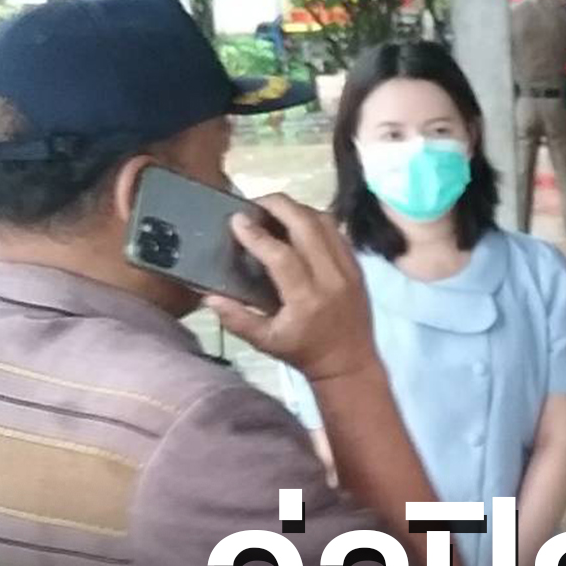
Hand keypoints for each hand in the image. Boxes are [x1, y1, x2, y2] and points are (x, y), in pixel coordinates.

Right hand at [205, 194, 376, 382]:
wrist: (350, 362)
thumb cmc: (304, 352)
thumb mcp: (266, 342)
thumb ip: (236, 319)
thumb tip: (208, 295)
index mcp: (307, 299)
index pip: (282, 256)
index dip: (257, 234)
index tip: (236, 219)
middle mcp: (332, 279)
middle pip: (308, 226)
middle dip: (279, 206)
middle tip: (254, 203)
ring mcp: (349, 269)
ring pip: (326, 223)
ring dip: (298, 210)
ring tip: (274, 211)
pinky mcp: (358, 266)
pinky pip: (338, 232)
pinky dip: (316, 220)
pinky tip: (298, 223)